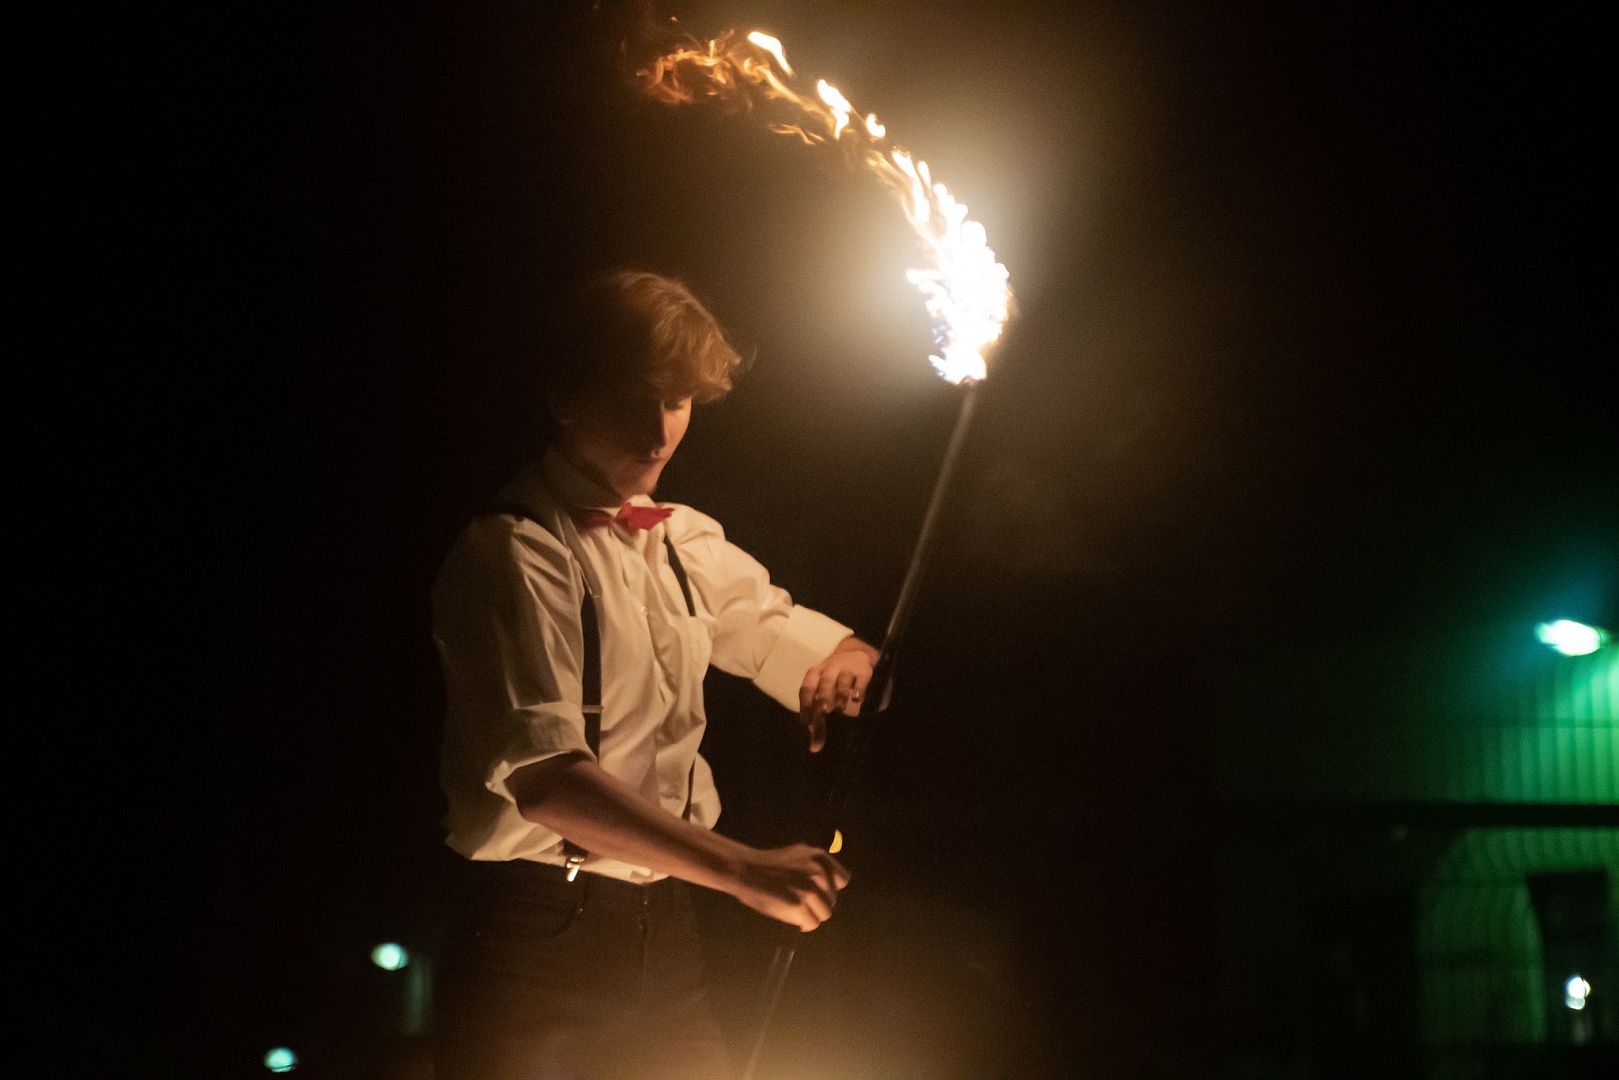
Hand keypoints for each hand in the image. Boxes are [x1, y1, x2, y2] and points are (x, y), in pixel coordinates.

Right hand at [727, 844, 850, 931]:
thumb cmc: (767, 865)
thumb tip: (829, 883)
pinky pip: (812, 923)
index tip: (816, 892)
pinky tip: (792, 919)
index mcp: (820, 857)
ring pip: (824, 914)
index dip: (829, 889)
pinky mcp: (799, 906)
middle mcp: (819, 871)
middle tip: (800, 903)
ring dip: (811, 915)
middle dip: (818, 904)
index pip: (842, 880)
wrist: (744, 869)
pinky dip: (803, 925)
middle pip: (832, 899)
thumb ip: (815, 866)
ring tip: (795, 911)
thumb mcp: (798, 855)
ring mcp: (810, 889)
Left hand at [798, 639, 876, 750]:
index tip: (806, 722)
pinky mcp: (863, 670)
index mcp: (815, 674)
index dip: (805, 705)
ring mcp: (847, 668)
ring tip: (840, 708)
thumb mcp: (822, 692)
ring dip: (841, 695)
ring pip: (843, 681)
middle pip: (824, 684)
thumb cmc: (833, 680)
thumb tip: (814, 748)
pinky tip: (857, 698)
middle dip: (823, 698)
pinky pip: (861, 679)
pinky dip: (859, 688)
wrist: (856, 653)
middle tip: (822, 712)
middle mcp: (829, 669)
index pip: (806, 689)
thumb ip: (817, 719)